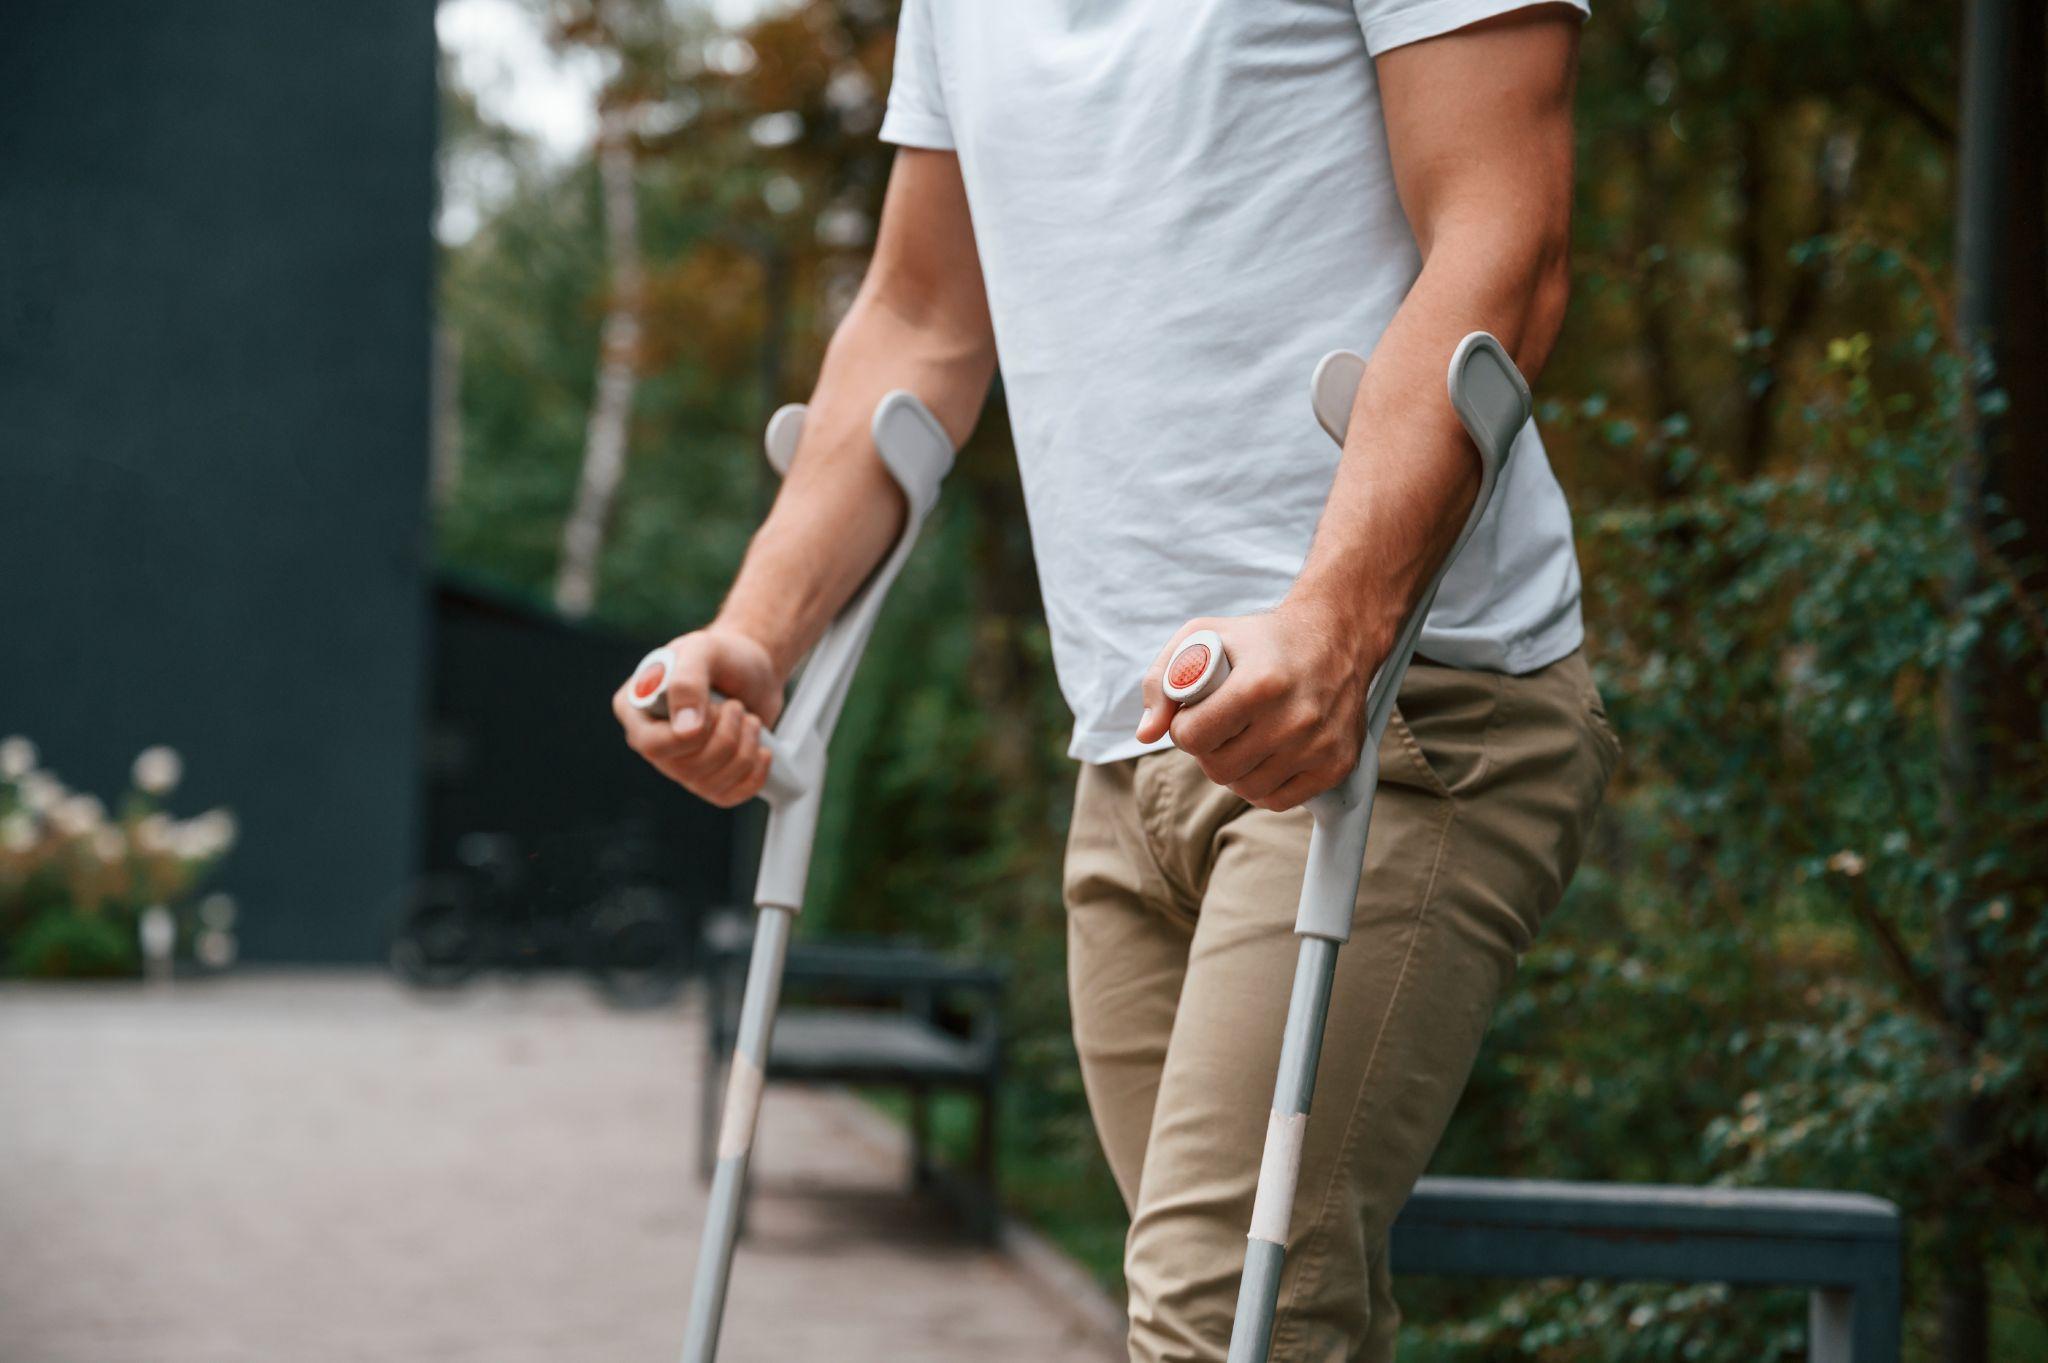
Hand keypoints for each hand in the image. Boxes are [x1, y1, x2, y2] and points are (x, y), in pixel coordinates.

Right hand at [612, 627, 784, 807]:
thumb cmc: (723, 655)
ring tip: (748, 719)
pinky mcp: (710, 780)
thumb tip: (685, 730)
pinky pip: (729, 796)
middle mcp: (654, 742)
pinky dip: (754, 773)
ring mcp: (680, 765)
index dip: (688, 736)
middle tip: (736, 707)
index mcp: (636, 710)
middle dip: (725, 737)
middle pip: (684, 768)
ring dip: (744, 749)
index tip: (718, 709)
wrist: (754, 668)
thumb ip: (687, 682)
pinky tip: (761, 749)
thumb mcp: (703, 651)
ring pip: (710, 784)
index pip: (650, 744)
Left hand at [1134, 601, 1387, 811]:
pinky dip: (1263, 784)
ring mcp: (1319, 746)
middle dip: (1207, 749)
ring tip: (1244, 737)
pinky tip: (1266, 754)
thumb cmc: (1260, 640)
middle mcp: (1294, 718)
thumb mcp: (1203, 636)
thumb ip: (1162, 680)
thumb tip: (1146, 734)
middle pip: (1217, 768)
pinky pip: (1278, 800)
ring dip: (1234, 768)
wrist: (1336, 638)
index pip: (1193, 737)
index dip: (1184, 727)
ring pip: (1245, 789)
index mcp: (1260, 684)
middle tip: (1219, 725)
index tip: (1194, 713)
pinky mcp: (1336, 766)